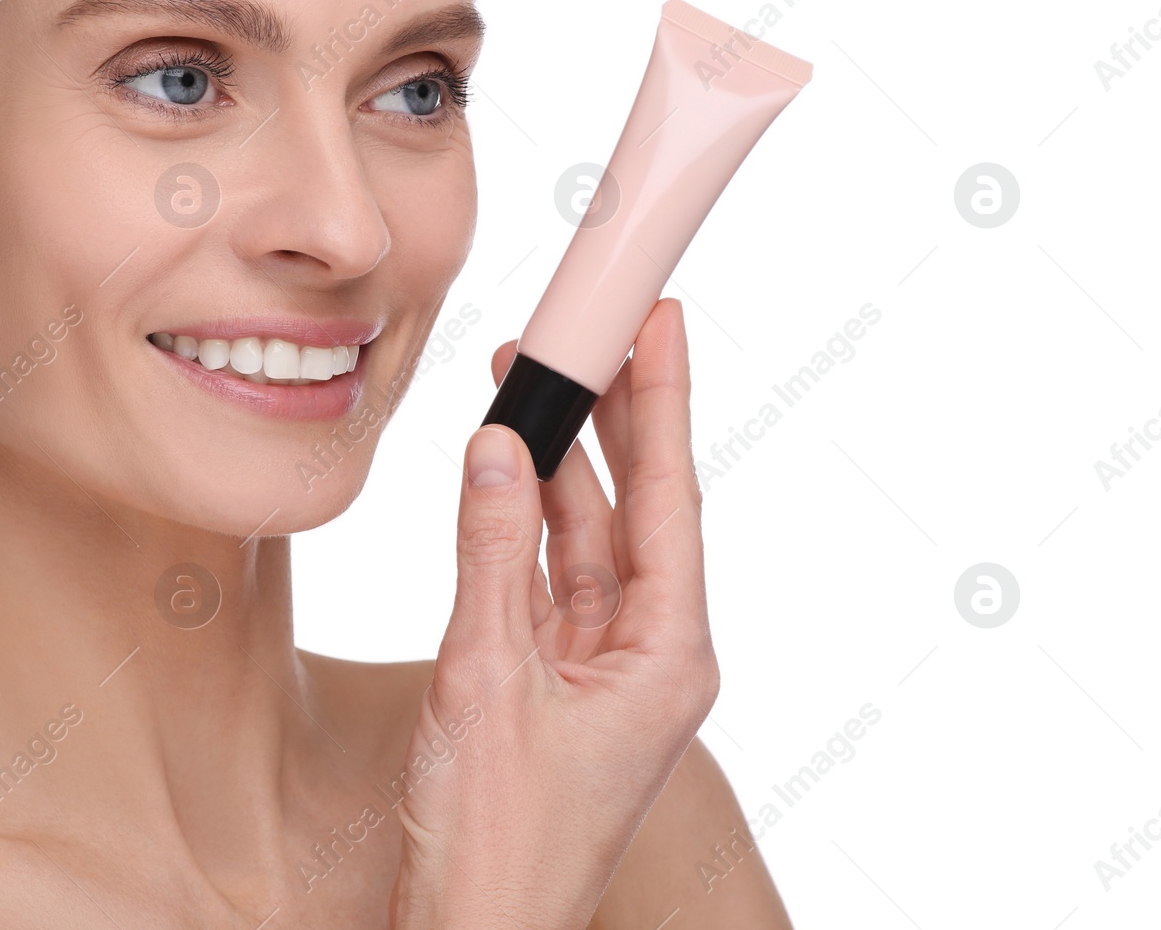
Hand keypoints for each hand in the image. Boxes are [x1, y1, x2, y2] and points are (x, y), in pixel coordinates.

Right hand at [389, 298, 717, 929]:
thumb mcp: (487, 676)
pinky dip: (521, 526)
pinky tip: (504, 473)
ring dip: (556, 467)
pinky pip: (545, 579)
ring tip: (531, 383)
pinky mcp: (554, 681)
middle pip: (637, 508)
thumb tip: (498, 448)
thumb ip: (492, 553)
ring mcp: (602, 668)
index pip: (674, 499)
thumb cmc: (496, 837)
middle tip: (593, 332)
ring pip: (586, 539)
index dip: (665, 401)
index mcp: (670, 656)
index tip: (663, 324)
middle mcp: (650, 654)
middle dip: (611, 419)